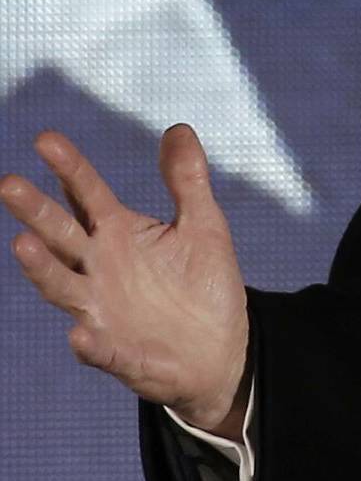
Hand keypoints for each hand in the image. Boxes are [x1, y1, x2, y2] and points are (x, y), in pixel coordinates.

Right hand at [3, 124, 249, 436]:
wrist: (219, 349)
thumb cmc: (202, 284)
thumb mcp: (203, 225)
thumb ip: (187, 181)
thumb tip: (178, 128)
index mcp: (118, 233)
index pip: (86, 194)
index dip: (69, 168)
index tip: (46, 139)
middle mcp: (99, 267)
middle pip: (61, 234)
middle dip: (36, 210)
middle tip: (9, 183)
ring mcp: (101, 309)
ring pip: (62, 286)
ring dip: (42, 268)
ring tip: (21, 243)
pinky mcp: (116, 352)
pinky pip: (98, 349)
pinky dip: (87, 344)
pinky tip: (79, 336)